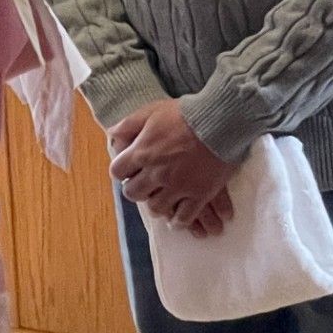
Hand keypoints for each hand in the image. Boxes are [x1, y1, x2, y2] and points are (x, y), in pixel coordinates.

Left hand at [108, 99, 237, 230]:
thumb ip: (129, 124)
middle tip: (144, 187)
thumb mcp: (152, 111)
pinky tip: (177, 219)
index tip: (129, 171)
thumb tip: (112, 134)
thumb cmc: (185, 114)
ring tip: (161, 202)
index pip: (118, 172)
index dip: (121, 172)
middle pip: (134, 193)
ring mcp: (178, 186)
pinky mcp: (199, 195)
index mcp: (142, 152)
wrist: (220, 121)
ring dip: (156, 205)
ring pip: (157, 208)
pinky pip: (184, 217)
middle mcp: (156, 173)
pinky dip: (179, 220)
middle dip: (136, 190)